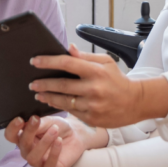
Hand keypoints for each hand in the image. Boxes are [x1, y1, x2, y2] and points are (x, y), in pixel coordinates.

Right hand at [4, 116, 86, 166]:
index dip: (12, 128)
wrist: (76, 135)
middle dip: (29, 132)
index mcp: (24, 138)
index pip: (10, 135)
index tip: (20, 119)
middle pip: (22, 145)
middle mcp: (28, 151)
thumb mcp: (49, 121)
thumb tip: (28, 122)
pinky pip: (48, 166)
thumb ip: (39, 123)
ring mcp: (39, 162)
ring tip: (54, 131)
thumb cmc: (59, 127)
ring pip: (33, 158)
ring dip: (43, 143)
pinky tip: (59, 141)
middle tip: (37, 120)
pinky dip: (54, 153)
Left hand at [29, 44, 167, 127]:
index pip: (67, 63)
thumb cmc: (118, 80)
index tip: (35, 61)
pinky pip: (71, 112)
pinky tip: (52, 102)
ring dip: (48, 97)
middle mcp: (93, 89)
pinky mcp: (91, 118)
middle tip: (32, 83)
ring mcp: (92, 105)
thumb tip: (68, 48)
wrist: (135, 102)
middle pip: (61, 85)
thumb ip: (85, 56)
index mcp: (96, 71)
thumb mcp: (105, 62)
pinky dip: (60, 106)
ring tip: (38, 94)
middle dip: (43, 84)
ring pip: (63, 101)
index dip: (48, 62)